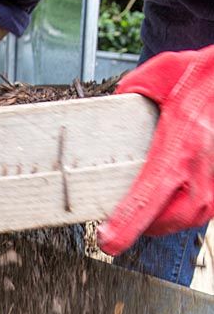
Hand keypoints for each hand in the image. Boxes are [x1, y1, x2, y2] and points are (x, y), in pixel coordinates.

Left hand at [97, 45, 213, 255]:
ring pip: (192, 216)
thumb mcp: (161, 73)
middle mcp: (200, 164)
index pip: (149, 193)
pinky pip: (205, 207)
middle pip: (171, 217)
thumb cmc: (202, 74)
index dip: (127, 222)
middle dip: (146, 227)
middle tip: (120, 230)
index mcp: (179, 143)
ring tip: (145, 216)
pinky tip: (170, 203)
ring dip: (166, 221)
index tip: (109, 240)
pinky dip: (185, 210)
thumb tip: (112, 103)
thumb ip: (132, 90)